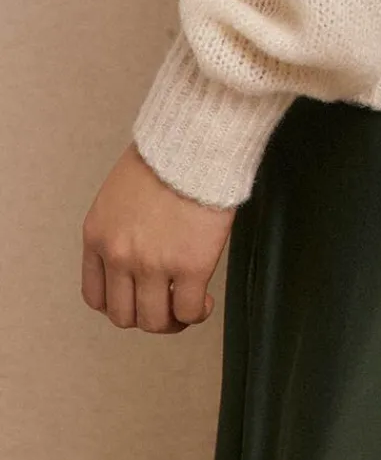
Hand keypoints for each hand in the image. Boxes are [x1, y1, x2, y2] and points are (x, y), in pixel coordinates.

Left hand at [81, 143, 234, 332]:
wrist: (196, 139)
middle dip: (146, 315)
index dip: (119, 303)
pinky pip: (189, 311)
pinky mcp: (191, 266)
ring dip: (171, 321)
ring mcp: (153, 264)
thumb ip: (121, 227)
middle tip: (167, 305)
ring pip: (155, 321)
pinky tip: (206, 301)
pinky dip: (197, 313)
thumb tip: (139, 249)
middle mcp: (119, 256)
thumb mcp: (121, 191)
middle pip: (123, 316)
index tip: (139, 297)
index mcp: (98, 236)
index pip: (95, 295)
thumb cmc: (166, 154)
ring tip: (188, 307)